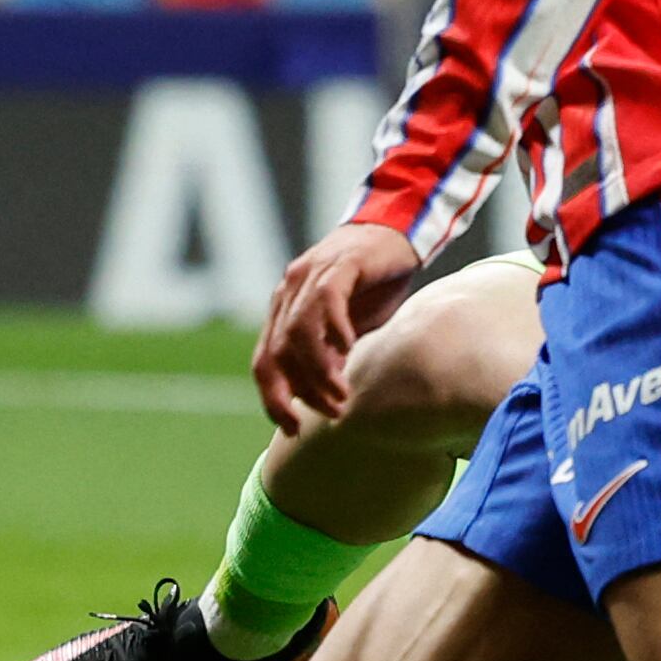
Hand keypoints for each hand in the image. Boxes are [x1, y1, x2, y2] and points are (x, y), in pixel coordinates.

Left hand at [254, 222, 420, 430]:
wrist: (397, 232)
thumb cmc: (373, 283)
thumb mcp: (348, 328)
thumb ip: (330, 356)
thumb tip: (323, 397)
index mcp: (284, 311)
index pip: (264, 364)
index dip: (273, 400)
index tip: (294, 429)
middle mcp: (289, 293)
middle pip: (276, 354)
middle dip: (301, 392)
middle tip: (332, 412)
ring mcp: (311, 276)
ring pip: (297, 334)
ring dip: (318, 371)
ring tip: (343, 392)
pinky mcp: (338, 263)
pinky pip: (325, 302)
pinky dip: (334, 330)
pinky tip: (351, 346)